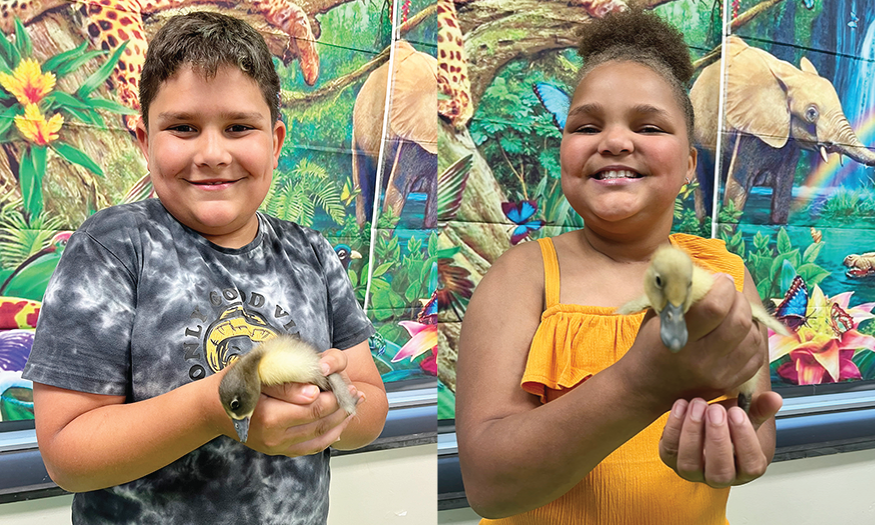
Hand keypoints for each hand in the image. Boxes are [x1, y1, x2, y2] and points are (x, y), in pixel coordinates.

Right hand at [244, 348, 358, 456]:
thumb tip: (315, 393)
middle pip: (320, 424)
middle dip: (342, 408)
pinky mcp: (278, 451)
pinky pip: (310, 448)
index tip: (347, 384)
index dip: (335, 397)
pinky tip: (339, 425)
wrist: (212, 407)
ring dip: (340, 423)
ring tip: (354, 407)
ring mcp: (276, 447)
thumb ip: (288, 385)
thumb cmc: (235, 382)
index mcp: (270, 415)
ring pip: (319, 439)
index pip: (314, 408)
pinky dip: (328, 437)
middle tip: (357, 394)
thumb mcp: (258, 373)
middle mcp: (274, 437)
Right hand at [626, 274, 764, 405]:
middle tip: (728, 294)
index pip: (715, 307)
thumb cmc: (648, 346)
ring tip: (734, 312)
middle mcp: (702, 360)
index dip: (723, 287)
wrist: (646, 387)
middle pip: (738, 322)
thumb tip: (708, 275)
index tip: (720, 280)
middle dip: (738, 300)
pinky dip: (752, 339)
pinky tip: (739, 333)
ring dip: (748, 319)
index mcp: (679, 339)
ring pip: (752, 338)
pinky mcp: (729, 383)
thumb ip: (680, 296)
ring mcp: (718, 374)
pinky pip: (756, 356)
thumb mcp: (656, 317)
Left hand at [658, 392, 782, 486]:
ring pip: (690, 464)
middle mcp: (718, 477)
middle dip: (717, 438)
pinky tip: (681, 405)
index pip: (750, 465)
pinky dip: (674, 426)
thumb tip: (774, 398)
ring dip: (693, 432)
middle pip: (720, 471)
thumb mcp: (745, 416)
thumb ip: (759, 408)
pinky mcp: (670, 459)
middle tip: (716, 409)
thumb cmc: (726, 424)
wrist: (701, 421)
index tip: (738, 413)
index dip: (744, 439)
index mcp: (744, 469)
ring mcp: (692, 471)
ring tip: (698, 405)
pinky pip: (669, 449)